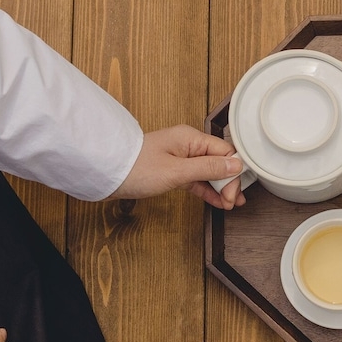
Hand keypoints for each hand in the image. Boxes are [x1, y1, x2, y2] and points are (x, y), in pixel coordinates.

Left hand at [110, 125, 246, 208]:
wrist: (106, 173)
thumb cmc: (135, 168)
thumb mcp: (177, 171)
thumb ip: (208, 168)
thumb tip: (235, 165)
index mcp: (191, 138)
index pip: (225, 152)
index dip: (233, 173)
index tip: (234, 191)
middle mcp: (187, 145)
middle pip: (219, 162)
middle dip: (228, 182)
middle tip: (230, 201)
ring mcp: (179, 158)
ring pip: (209, 172)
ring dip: (220, 187)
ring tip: (229, 203)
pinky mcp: (172, 170)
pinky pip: (196, 178)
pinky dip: (206, 189)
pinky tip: (215, 200)